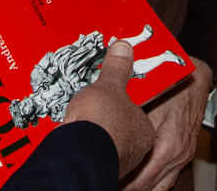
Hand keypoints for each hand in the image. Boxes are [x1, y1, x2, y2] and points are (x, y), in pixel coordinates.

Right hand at [64, 40, 154, 178]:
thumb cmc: (101, 122)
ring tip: (80, 121)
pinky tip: (73, 134)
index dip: (119, 102)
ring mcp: (117, 160)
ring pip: (106, 142)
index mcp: (143, 128)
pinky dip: (83, 144)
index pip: (135, 112)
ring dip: (94, 133)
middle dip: (106, 119)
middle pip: (121, 128)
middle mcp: (135, 149)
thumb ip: (117, 68)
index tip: (106, 96)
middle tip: (92, 108)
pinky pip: (91, 151)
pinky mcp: (98, 166)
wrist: (78, 152)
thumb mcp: (108, 85)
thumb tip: (124, 49)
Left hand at [119, 56, 211, 190]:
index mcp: (169, 146)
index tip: (109, 179)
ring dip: (140, 186)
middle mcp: (178, 156)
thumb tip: (109, 125)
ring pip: (160, 185)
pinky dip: (153, 182)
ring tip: (121, 184)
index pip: (144, 177)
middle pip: (150, 184)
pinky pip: (168, 178)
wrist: (195, 81)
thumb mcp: (147, 102)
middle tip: (111, 181)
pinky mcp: (184, 154)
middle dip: (129, 185)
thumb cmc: (172, 88)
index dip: (124, 181)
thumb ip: (132, 118)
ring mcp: (183, 157)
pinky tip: (139, 181)